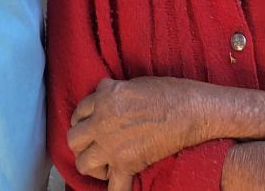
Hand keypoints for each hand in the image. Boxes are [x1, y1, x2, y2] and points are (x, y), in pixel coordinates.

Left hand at [67, 77, 203, 180]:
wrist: (190, 110)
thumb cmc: (169, 92)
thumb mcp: (132, 84)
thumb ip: (114, 95)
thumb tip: (109, 105)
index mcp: (104, 96)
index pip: (80, 111)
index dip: (85, 121)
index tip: (92, 126)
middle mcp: (102, 120)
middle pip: (74, 138)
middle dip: (82, 143)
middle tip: (95, 145)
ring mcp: (112, 143)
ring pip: (82, 163)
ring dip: (92, 165)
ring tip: (105, 164)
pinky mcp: (127, 162)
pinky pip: (113, 187)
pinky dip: (116, 189)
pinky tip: (121, 184)